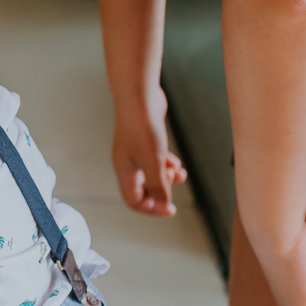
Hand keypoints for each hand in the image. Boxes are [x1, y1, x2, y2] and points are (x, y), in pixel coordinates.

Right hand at [112, 97, 187, 215]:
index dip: (152, 209)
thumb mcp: (154, 161)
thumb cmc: (143, 128)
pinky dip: (167, 165)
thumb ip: (159, 185)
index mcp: (125, 172)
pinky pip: (156, 162)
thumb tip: (163, 204)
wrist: (140, 97)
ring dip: (167, 178)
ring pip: (151, 175)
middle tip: (175, 186)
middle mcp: (128, 164)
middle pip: (143, 190)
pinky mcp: (145, 141)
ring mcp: (136, 152)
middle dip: (161, 192)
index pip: (134, 201)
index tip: (171, 209)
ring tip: (179, 173)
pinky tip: (176, 161)